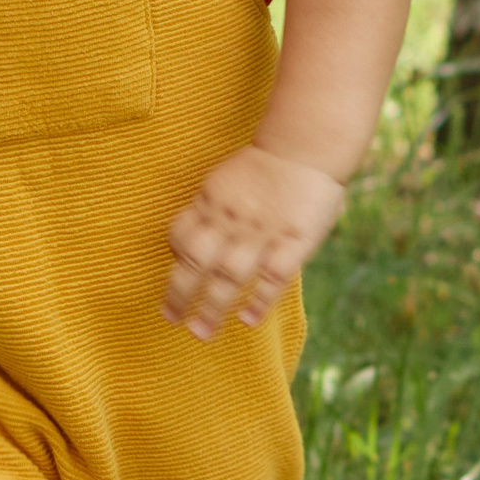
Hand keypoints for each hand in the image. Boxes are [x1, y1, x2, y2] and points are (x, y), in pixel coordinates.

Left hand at [163, 143, 345, 339]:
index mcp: (212, 200)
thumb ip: (211, 208)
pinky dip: (260, 300)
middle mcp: (231, 219)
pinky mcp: (293, 242)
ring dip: (213, 307)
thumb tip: (193, 238)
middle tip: (172, 320)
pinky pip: (273, 277)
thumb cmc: (267, 166)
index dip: (175, 256)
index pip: (181, 234)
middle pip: (197, 262)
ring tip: (203, 333)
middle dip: (181, 294)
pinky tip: (247, 321)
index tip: (176, 275)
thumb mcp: (227, 178)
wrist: (306, 146)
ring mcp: (262, 233)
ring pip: (230, 276)